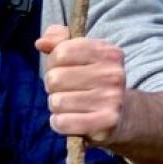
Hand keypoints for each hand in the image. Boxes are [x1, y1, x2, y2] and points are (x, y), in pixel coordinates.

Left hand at [36, 25, 130, 144]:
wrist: (121, 114)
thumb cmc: (91, 79)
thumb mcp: (79, 53)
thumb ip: (58, 40)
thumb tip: (41, 43)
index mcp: (107, 52)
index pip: (61, 52)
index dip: (53, 63)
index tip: (64, 69)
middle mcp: (113, 74)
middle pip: (55, 78)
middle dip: (53, 86)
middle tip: (68, 90)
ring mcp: (112, 99)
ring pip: (56, 102)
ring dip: (57, 106)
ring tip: (72, 105)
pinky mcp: (107, 122)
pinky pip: (62, 122)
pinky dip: (59, 123)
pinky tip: (71, 119)